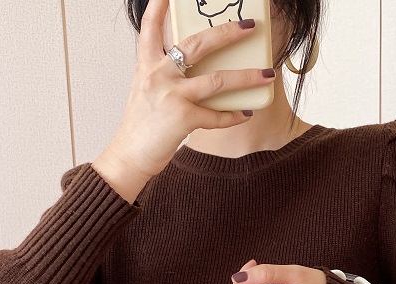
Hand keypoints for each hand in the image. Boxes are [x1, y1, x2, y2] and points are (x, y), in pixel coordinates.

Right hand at [100, 0, 276, 179]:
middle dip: (226, 32)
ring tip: (267, 74)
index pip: (152, 27)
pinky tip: (246, 113)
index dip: (161, 7)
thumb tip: (195, 69)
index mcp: (147, 65)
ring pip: (217, 80)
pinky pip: (216, 116)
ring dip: (247, 77)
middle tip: (248, 26)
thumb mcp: (146, 91)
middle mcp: (158, 75)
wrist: (128, 156)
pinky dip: (233, 116)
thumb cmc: (140, 126)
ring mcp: (171, 96)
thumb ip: (164, 76)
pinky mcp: (182, 119)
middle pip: (197, 45)